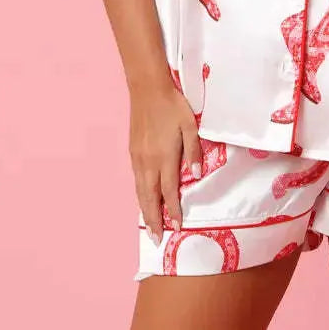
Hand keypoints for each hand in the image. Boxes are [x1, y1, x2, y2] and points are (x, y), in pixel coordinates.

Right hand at [129, 83, 203, 247]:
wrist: (147, 89)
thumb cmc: (173, 106)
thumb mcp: (190, 126)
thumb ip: (194, 152)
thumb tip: (196, 176)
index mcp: (164, 157)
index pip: (169, 191)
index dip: (173, 210)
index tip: (176, 227)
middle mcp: (148, 162)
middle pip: (150, 198)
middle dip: (154, 220)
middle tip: (156, 240)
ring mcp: (138, 158)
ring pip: (140, 191)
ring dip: (145, 210)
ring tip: (149, 227)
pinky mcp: (132, 152)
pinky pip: (136, 180)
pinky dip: (140, 195)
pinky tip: (143, 200)